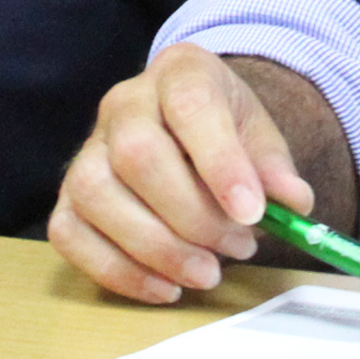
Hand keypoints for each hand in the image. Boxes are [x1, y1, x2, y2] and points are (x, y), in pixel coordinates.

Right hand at [51, 44, 320, 304]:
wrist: (187, 125)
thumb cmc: (224, 131)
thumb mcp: (261, 135)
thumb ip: (275, 168)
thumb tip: (292, 203)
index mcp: (179, 72)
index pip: (191, 105)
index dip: (220, 162)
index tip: (252, 213)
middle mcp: (123, 103)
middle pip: (137, 155)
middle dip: (192, 216)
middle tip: (239, 248)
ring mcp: (87, 149)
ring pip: (96, 194)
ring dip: (156, 248)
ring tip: (206, 273)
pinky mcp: (67, 196)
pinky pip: (69, 234)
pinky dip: (118, 271)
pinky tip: (165, 287)